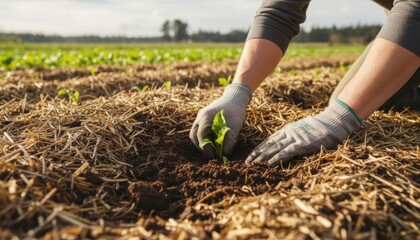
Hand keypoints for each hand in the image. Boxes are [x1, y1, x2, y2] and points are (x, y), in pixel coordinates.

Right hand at [190, 83, 251, 158]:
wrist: (235, 98)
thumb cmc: (236, 111)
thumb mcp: (236, 125)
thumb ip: (231, 140)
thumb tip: (225, 154)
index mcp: (206, 117)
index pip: (201, 135)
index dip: (206, 148)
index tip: (213, 156)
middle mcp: (200, 117)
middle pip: (194, 135)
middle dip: (201, 147)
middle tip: (210, 155)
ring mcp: (200, 117)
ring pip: (194, 133)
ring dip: (201, 143)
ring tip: (211, 150)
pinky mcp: (202, 118)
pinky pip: (198, 130)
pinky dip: (203, 138)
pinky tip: (212, 143)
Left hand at [245, 99, 361, 165]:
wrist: (332, 122)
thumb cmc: (319, 127)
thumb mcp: (302, 129)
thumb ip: (293, 136)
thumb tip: (286, 144)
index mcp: (287, 130)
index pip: (268, 141)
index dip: (258, 149)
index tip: (249, 156)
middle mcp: (288, 133)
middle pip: (268, 145)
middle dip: (256, 154)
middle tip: (246, 163)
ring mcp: (294, 138)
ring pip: (274, 149)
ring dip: (263, 157)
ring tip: (253, 165)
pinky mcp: (302, 144)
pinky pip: (287, 152)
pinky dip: (277, 158)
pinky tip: (269, 163)